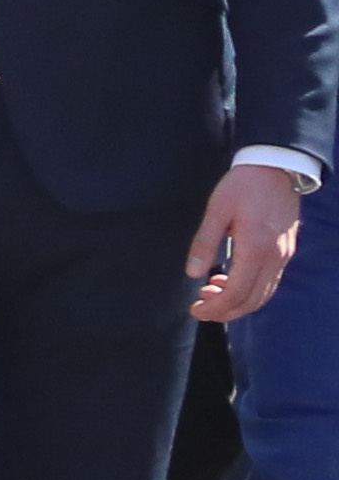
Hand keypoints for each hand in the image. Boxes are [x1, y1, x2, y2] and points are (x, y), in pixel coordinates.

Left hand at [192, 163, 304, 326]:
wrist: (275, 168)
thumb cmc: (242, 186)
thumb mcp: (216, 210)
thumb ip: (204, 242)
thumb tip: (193, 274)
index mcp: (255, 247)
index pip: (237, 293)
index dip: (216, 308)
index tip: (195, 310)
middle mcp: (275, 257)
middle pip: (253, 300)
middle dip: (225, 312)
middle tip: (200, 309)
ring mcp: (284, 255)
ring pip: (264, 294)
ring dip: (238, 302)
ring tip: (209, 295)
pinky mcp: (286, 251)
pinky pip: (270, 281)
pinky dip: (250, 290)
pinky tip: (227, 281)